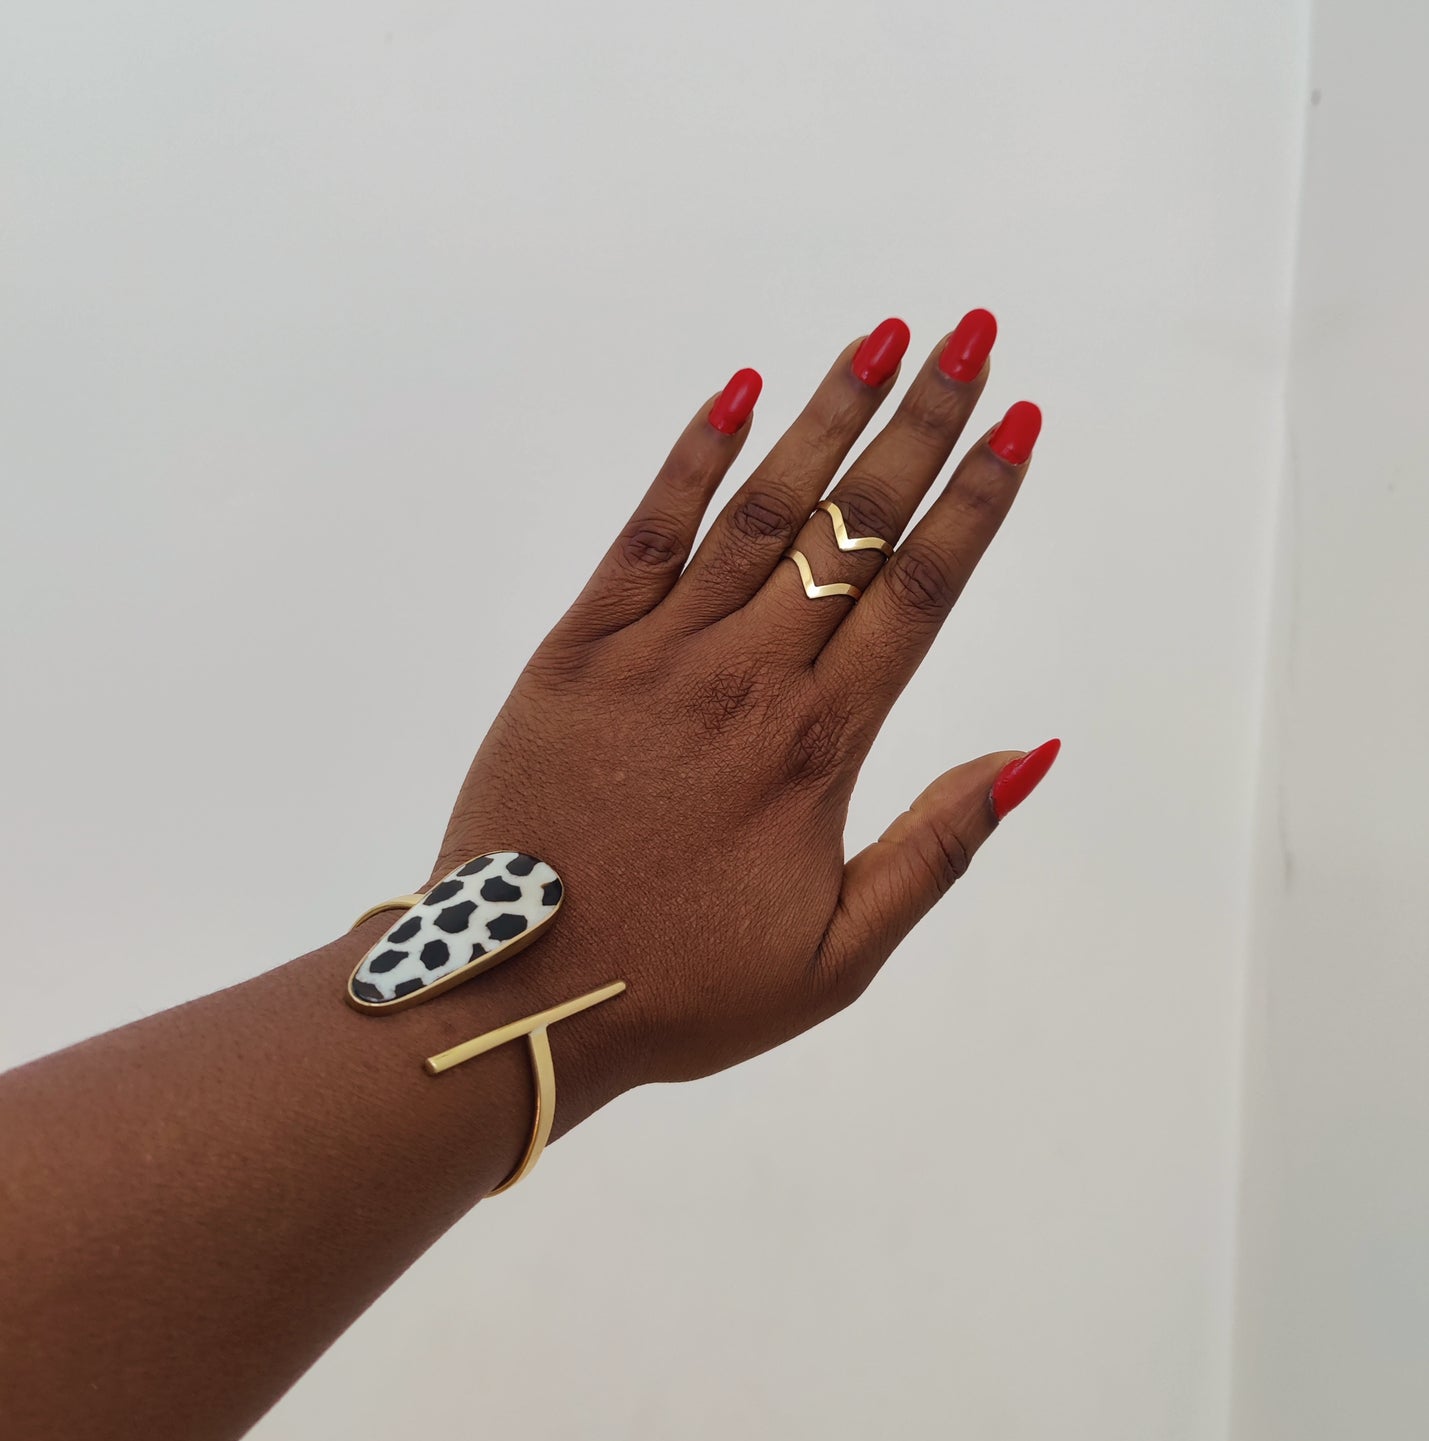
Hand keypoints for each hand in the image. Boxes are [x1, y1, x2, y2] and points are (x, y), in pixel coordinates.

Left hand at [430, 313, 1053, 1118]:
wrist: (521, 992)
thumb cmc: (684, 987)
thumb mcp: (837, 956)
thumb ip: (937, 847)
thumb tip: (1031, 753)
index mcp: (817, 747)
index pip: (919, 593)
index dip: (977, 502)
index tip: (1020, 425)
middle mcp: (747, 678)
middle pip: (853, 528)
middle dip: (923, 425)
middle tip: (974, 336)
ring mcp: (657, 654)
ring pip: (761, 510)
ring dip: (827, 418)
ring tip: (882, 338)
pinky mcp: (578, 650)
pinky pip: (645, 534)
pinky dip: (693, 459)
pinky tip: (739, 394)